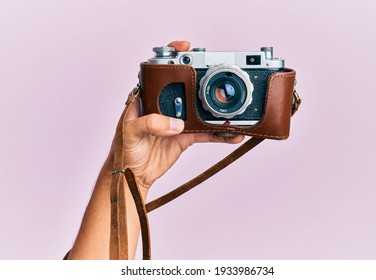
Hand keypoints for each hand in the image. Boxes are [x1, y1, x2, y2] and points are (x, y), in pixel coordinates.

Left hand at [118, 41, 243, 192]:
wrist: (133, 176)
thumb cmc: (125, 151)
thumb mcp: (131, 133)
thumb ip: (150, 124)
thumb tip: (176, 123)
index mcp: (147, 99)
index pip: (159, 72)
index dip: (172, 57)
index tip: (186, 47)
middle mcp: (164, 106)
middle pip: (186, 88)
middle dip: (203, 81)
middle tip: (218, 79)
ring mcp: (177, 121)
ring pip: (200, 111)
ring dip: (216, 111)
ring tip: (232, 111)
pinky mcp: (185, 137)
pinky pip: (206, 133)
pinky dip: (219, 134)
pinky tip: (231, 134)